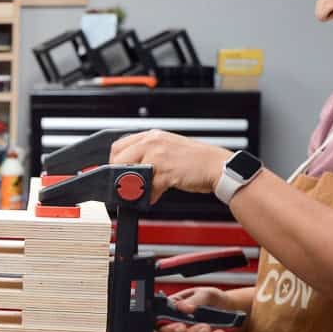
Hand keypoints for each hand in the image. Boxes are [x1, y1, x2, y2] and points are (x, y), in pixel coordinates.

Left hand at [109, 130, 231, 202]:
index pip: (118, 146)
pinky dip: (150, 195)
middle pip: (118, 159)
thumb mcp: (167, 148)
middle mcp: (153, 142)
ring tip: (144, 190)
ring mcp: (158, 156)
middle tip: (127, 184)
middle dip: (119, 175)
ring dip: (134, 186)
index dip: (115, 161)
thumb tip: (128, 168)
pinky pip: (148, 188)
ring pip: (130, 173)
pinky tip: (157, 195)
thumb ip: (148, 154)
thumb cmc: (195, 160)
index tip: (117, 172)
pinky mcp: (165, 172)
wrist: (218, 166)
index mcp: (152, 136)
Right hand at [158, 286, 243, 331]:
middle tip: (192, 328)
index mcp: (171, 309)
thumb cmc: (211, 299)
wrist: (229, 309)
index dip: (166, 326)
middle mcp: (175, 324)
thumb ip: (193, 300)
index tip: (179, 326)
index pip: (160, 321)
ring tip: (208, 328)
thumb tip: (182, 307)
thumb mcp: (205, 294)